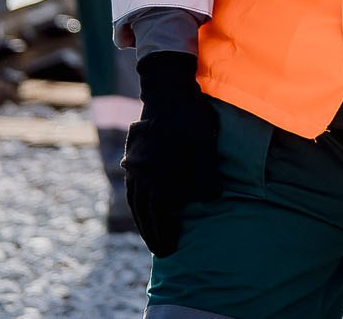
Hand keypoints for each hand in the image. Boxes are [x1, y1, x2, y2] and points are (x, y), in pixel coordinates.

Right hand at [121, 51, 220, 255]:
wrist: (165, 92)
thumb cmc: (189, 118)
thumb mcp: (204, 145)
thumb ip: (205, 174)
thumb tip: (210, 201)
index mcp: (161, 176)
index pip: (162, 215)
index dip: (166, 234)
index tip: (170, 250)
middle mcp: (144, 175)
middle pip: (147, 213)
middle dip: (154, 234)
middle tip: (161, 251)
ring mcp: (136, 167)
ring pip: (136, 203)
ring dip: (143, 221)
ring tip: (149, 236)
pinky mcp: (134, 158)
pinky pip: (132, 189)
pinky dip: (136, 204)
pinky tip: (141, 208)